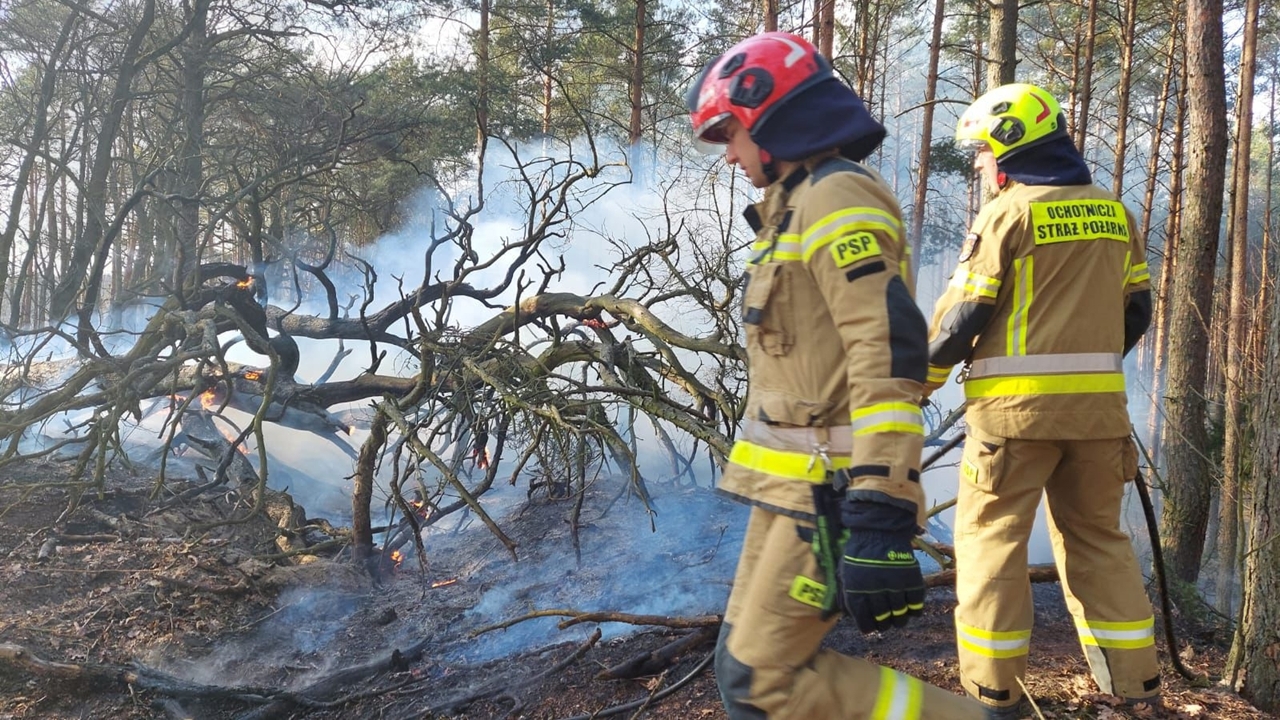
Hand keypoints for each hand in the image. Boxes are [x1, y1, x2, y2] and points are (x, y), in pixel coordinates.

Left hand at [840, 501, 924, 632]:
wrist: (879, 530)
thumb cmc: (858, 552)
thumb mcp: (843, 572)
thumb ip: (842, 595)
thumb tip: (839, 616)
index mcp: (856, 590)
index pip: (864, 620)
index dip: (868, 627)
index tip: (871, 627)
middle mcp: (875, 591)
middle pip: (884, 620)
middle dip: (884, 624)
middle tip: (886, 622)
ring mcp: (895, 586)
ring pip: (900, 615)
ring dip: (899, 619)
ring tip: (898, 617)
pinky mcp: (911, 580)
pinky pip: (916, 604)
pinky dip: (915, 609)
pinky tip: (911, 607)